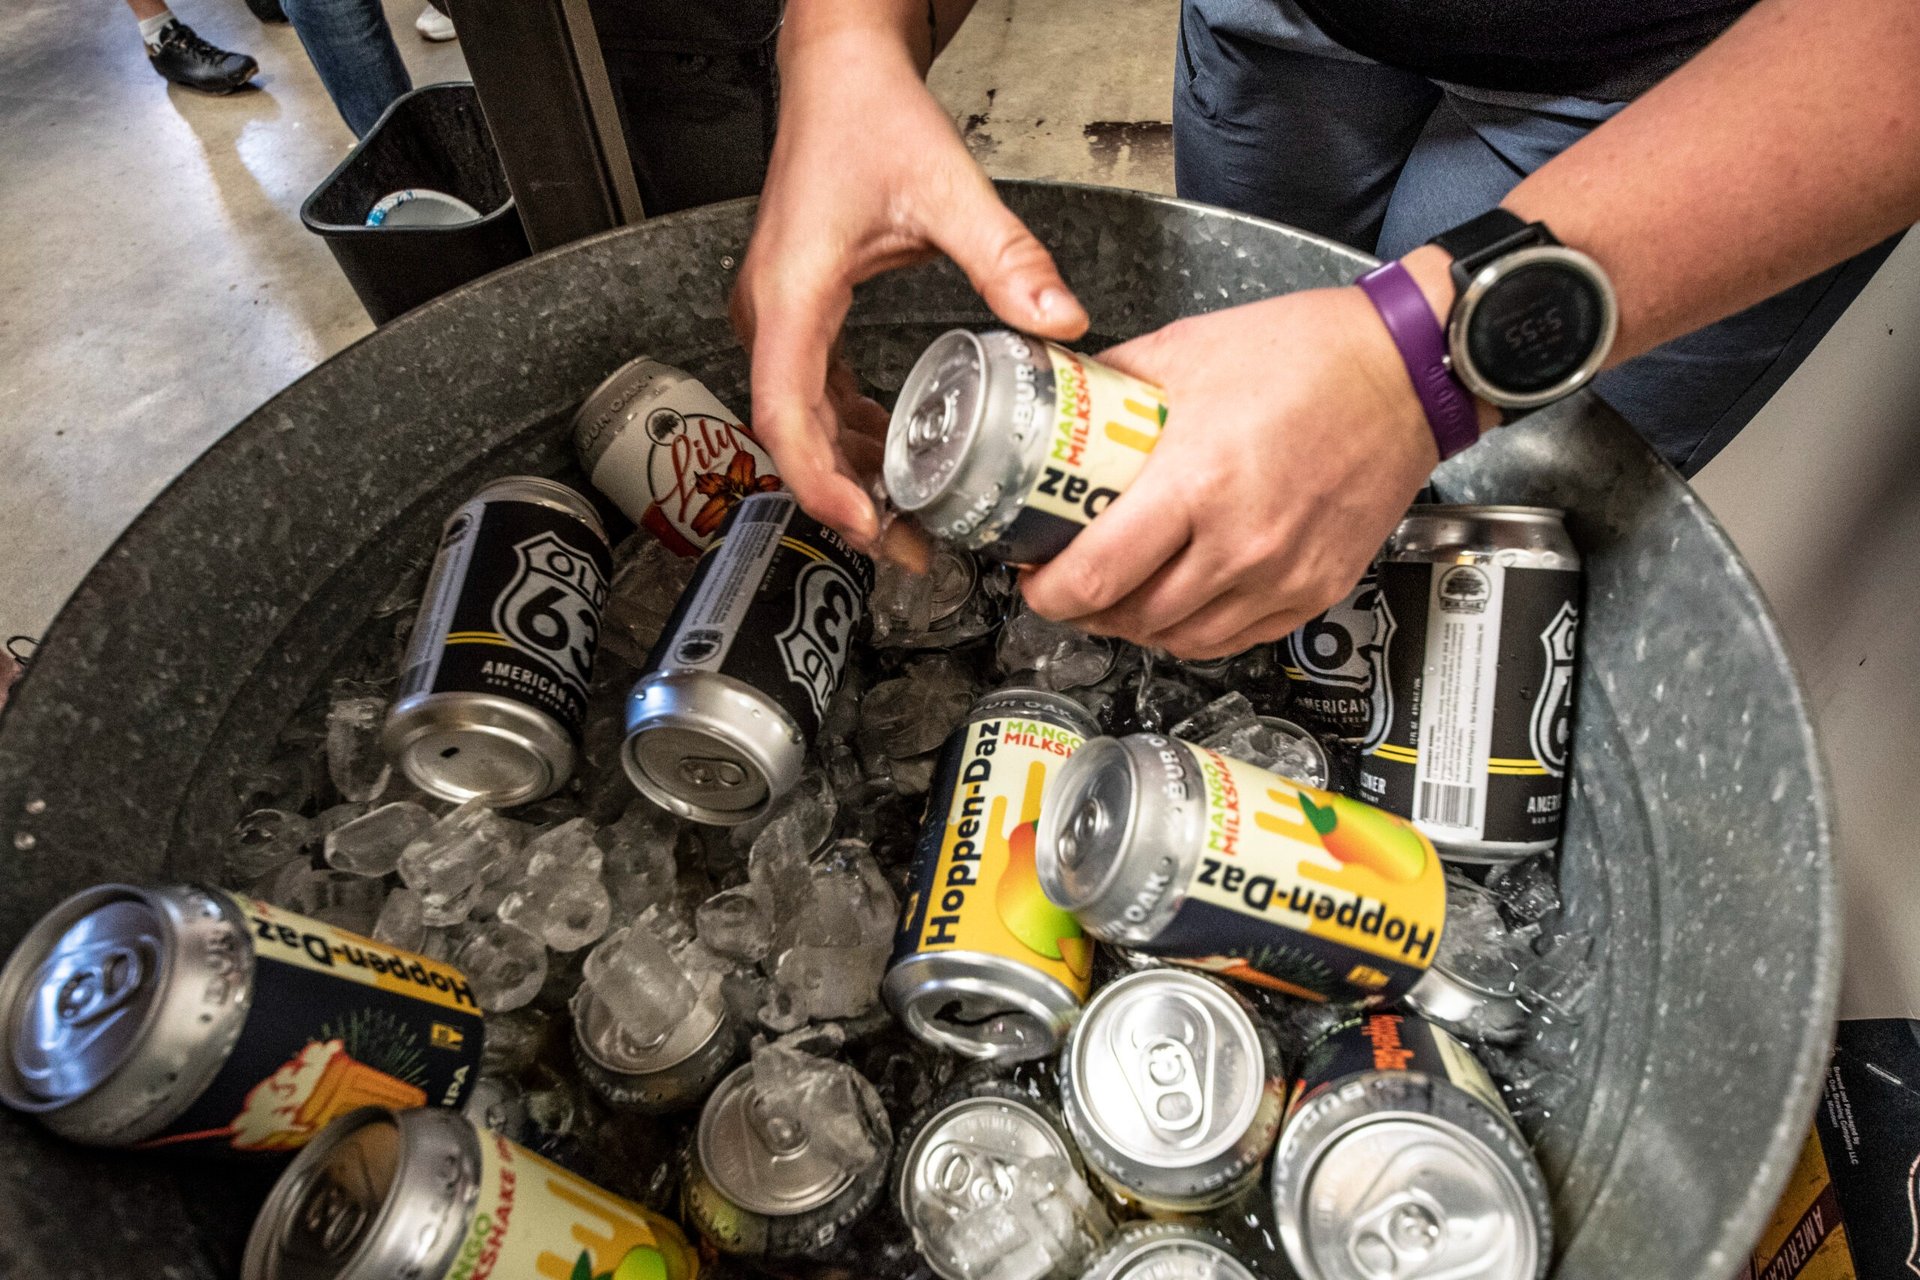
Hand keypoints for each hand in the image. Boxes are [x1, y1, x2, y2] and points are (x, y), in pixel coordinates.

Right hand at [731, 22, 1088, 554]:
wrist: (836, 70)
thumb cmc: (866, 116)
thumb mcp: (946, 188)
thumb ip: (1006, 259)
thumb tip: (1061, 321)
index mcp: (791, 294)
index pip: (785, 416)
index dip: (820, 484)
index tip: (867, 526)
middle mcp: (769, 313)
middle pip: (789, 435)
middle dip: (845, 499)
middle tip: (912, 548)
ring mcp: (777, 315)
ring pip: (798, 420)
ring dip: (846, 471)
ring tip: (909, 518)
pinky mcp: (796, 312)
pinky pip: (811, 392)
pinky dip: (847, 433)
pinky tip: (892, 454)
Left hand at [1020, 286, 1440, 658]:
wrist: (1407, 370)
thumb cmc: (1312, 354)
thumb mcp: (1187, 350)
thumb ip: (1117, 385)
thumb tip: (1066, 404)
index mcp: (1198, 481)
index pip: (1096, 575)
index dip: (1048, 592)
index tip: (1034, 578)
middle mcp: (1241, 542)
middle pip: (1132, 618)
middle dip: (1084, 611)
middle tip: (1064, 586)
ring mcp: (1282, 574)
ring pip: (1182, 641)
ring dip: (1137, 628)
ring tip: (1116, 599)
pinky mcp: (1314, 589)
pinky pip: (1236, 639)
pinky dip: (1195, 632)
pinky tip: (1177, 606)